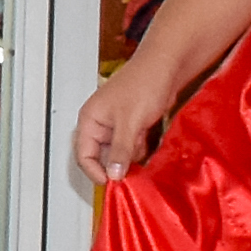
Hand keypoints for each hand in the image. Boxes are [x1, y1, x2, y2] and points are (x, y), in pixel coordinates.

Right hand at [72, 63, 178, 184]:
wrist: (167, 67)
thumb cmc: (144, 83)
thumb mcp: (130, 122)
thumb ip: (119, 150)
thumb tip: (113, 174)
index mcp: (90, 119)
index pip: (84, 155)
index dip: (96, 171)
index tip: (112, 183)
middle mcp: (99, 123)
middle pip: (100, 155)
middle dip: (115, 164)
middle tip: (129, 174)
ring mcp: (116, 124)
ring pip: (117, 152)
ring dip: (130, 156)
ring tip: (141, 150)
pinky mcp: (131, 124)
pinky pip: (130, 146)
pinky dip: (139, 149)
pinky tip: (147, 143)